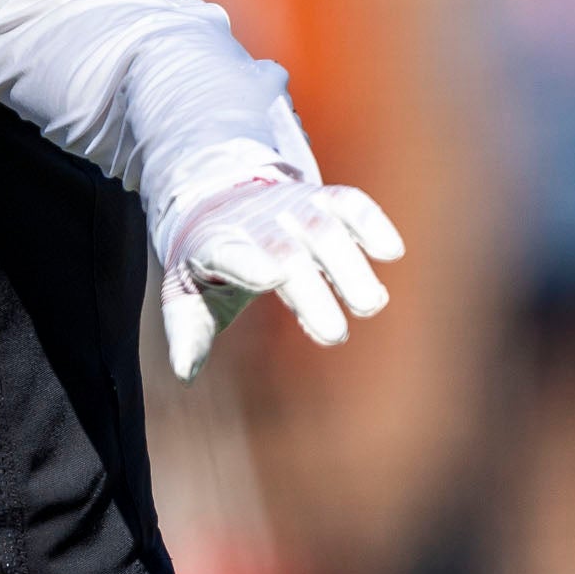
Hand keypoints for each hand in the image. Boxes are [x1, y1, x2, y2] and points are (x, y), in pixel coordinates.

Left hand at [160, 177, 402, 382]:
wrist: (222, 200)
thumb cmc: (207, 261)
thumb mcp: (186, 294)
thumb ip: (187, 332)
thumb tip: (184, 373)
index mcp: (215, 245)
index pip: (228, 253)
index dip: (249, 263)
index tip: (271, 276)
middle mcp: (256, 224)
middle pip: (285, 253)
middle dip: (312, 291)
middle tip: (334, 334)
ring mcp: (291, 208)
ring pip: (323, 229)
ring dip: (349, 266)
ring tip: (370, 303)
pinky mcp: (322, 200)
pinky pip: (349, 204)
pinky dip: (371, 222)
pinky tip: (390, 251)